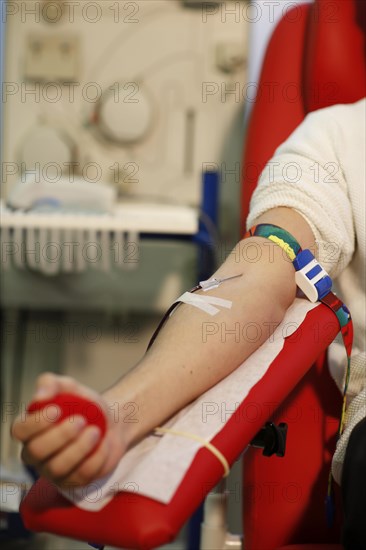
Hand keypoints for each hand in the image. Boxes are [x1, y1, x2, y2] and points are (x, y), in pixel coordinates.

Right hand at [11, 373, 126, 488]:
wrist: (112, 422)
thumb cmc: (84, 405)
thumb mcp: (69, 387)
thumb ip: (51, 383)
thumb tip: (40, 396)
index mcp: (29, 429)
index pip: (20, 430)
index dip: (35, 422)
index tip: (56, 409)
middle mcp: (35, 453)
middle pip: (37, 451)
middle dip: (60, 435)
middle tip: (80, 420)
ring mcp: (53, 470)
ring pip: (58, 467)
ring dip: (78, 448)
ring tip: (95, 431)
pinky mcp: (73, 481)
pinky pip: (81, 475)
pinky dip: (96, 458)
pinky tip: (104, 443)